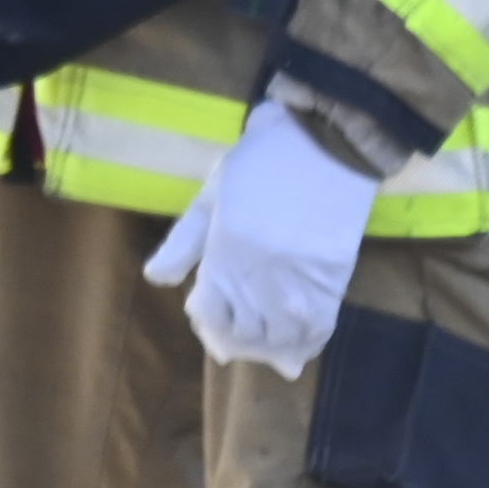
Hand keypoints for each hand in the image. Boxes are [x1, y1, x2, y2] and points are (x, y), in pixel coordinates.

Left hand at [141, 101, 381, 377]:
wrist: (324, 140)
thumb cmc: (261, 162)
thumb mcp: (211, 194)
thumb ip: (183, 241)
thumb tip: (156, 279)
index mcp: (224, 251)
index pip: (208, 314)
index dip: (207, 324)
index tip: (212, 319)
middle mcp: (258, 273)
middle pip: (243, 333)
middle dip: (238, 340)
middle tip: (240, 335)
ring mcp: (297, 278)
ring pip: (280, 338)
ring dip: (271, 347)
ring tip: (270, 342)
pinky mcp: (332, 277)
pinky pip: (318, 327)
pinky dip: (306, 342)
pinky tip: (299, 342)